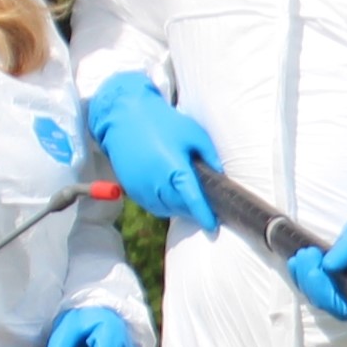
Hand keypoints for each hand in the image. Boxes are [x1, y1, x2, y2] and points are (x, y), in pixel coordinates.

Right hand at [82, 76, 220, 229]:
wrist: (125, 119)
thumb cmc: (163, 123)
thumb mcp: (193, 133)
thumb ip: (209, 155)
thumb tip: (221, 174)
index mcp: (174, 168)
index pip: (192, 199)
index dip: (203, 214)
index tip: (213, 227)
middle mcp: (156, 182)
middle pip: (180, 207)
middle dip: (194, 211)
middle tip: (206, 209)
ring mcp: (142, 188)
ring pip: (165, 209)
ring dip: (179, 209)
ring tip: (189, 202)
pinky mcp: (132, 189)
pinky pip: (152, 205)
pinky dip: (164, 206)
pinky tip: (172, 196)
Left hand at [287, 161, 346, 323]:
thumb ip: (346, 252)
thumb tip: (329, 264)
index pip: (338, 306)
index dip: (323, 292)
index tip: (317, 269)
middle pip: (323, 300)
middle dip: (309, 280)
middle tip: (307, 255)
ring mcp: (342, 288)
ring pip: (316, 293)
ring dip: (303, 276)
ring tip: (302, 256)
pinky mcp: (334, 279)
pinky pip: (316, 283)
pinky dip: (304, 272)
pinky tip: (298, 260)